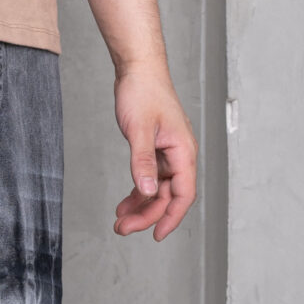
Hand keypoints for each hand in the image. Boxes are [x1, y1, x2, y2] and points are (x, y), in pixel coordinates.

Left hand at [113, 63, 196, 240]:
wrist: (138, 69)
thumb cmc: (143, 93)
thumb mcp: (140, 130)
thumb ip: (143, 162)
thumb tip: (147, 192)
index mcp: (183, 151)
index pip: (183, 194)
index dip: (171, 217)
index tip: (156, 235)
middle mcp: (179, 155)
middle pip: (168, 196)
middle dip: (147, 215)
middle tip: (122, 228)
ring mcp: (167, 153)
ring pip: (158, 189)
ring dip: (141, 206)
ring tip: (120, 221)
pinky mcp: (155, 149)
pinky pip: (150, 178)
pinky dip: (138, 191)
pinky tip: (124, 203)